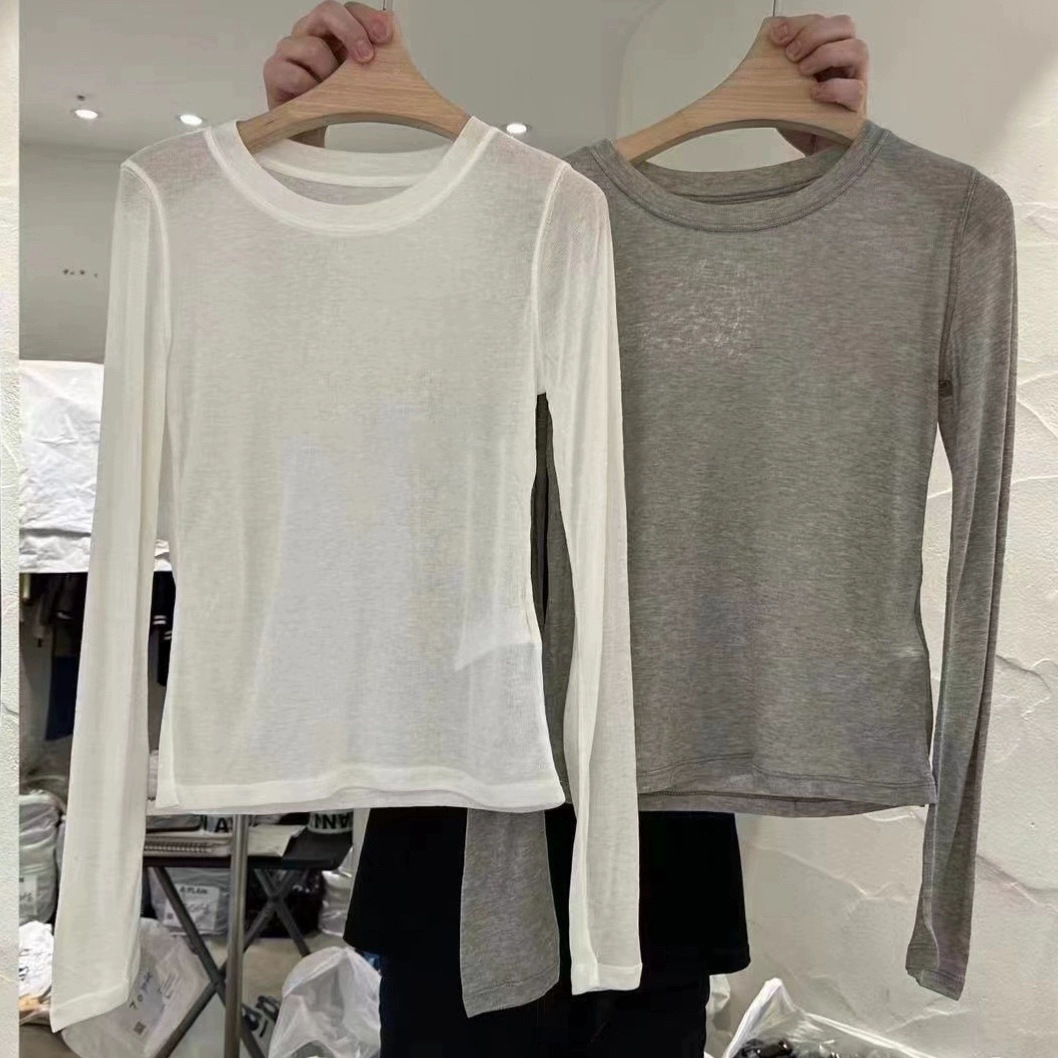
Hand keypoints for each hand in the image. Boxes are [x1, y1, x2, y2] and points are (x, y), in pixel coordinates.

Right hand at [263, 2, 392, 143]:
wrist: (310, 132)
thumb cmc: (335, 103)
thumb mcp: (362, 79)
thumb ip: (378, 57)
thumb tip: (394, 35)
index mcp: (332, 32)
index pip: (349, 10)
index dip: (367, 18)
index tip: (385, 35)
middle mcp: (309, 33)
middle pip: (327, 11)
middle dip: (352, 32)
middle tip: (366, 58)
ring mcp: (289, 50)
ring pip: (313, 48)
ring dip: (331, 75)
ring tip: (334, 95)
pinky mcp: (274, 71)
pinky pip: (296, 75)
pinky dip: (312, 90)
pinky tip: (318, 102)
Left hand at [768, 14, 868, 154]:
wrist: (811, 158)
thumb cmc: (800, 122)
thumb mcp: (781, 92)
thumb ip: (775, 69)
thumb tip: (761, 44)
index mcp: (827, 53)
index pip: (822, 22)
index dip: (800, 24)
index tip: (776, 36)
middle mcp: (844, 64)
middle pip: (844, 26)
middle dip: (814, 34)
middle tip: (791, 55)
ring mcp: (854, 84)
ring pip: (858, 49)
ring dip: (827, 54)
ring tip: (803, 72)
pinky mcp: (856, 110)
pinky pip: (856, 89)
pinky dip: (834, 88)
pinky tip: (814, 94)